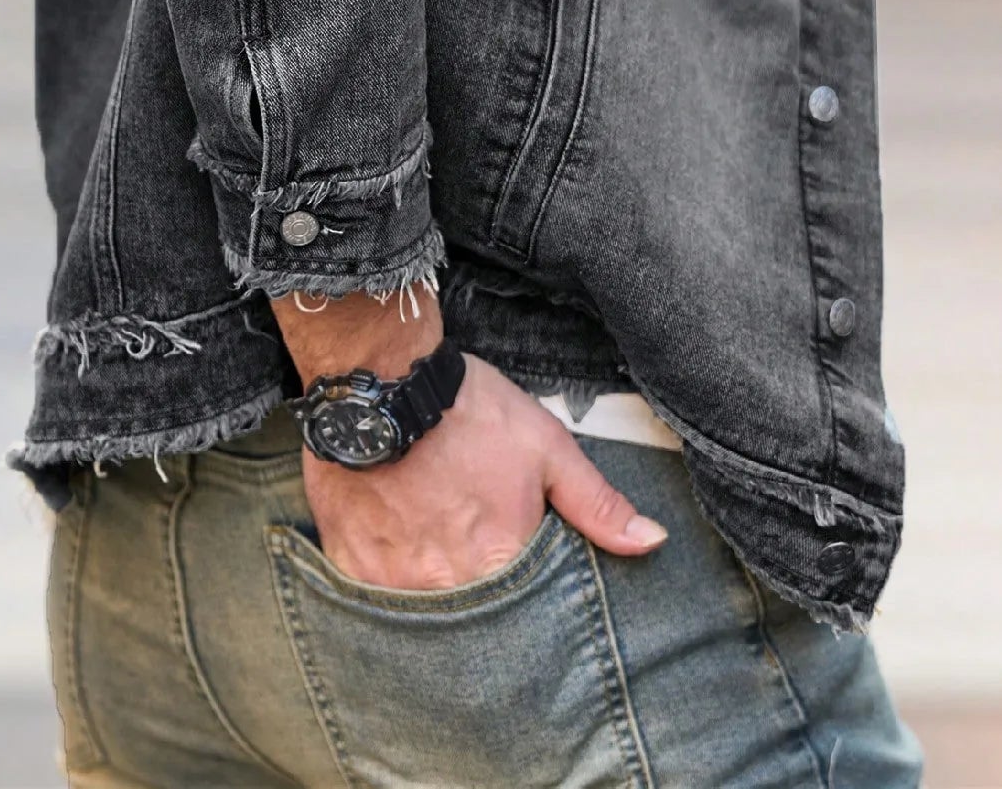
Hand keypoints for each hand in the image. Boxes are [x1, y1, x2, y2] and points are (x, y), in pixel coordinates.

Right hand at [299, 351, 668, 590]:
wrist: (380, 382)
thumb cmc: (468, 410)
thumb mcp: (546, 445)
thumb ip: (597, 502)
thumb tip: (651, 542)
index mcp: (500, 560)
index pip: (526, 613)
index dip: (526, 596)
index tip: (520, 572)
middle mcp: (447, 584)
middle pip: (474, 620)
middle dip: (482, 604)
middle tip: (474, 556)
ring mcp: (394, 581)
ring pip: (424, 614)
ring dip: (436, 594)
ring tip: (436, 551)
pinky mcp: (351, 566)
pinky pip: (374, 600)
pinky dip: (390, 585)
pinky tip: (399, 549)